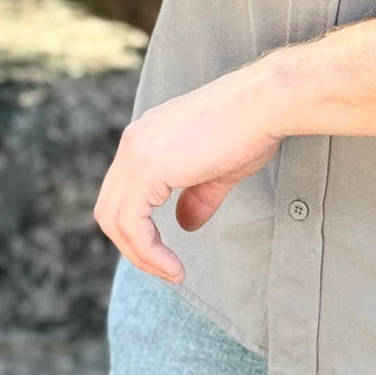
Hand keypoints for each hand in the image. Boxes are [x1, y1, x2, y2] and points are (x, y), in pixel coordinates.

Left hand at [93, 64, 283, 282]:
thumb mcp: (218, 170)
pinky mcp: (147, 168)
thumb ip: (196, 196)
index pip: (123, 193)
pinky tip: (173, 265)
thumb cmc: (252, 127)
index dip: (139, 228)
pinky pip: (132, 225)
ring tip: (171, 271)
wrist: (265, 103)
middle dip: (134, 246)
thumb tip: (187, 223)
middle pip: (110, 210)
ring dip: (141, 255)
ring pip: (115, 221)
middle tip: (165, 267)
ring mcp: (136, 153)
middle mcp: (134, 141)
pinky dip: (148, 252)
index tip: (166, 251)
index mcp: (147, 136)